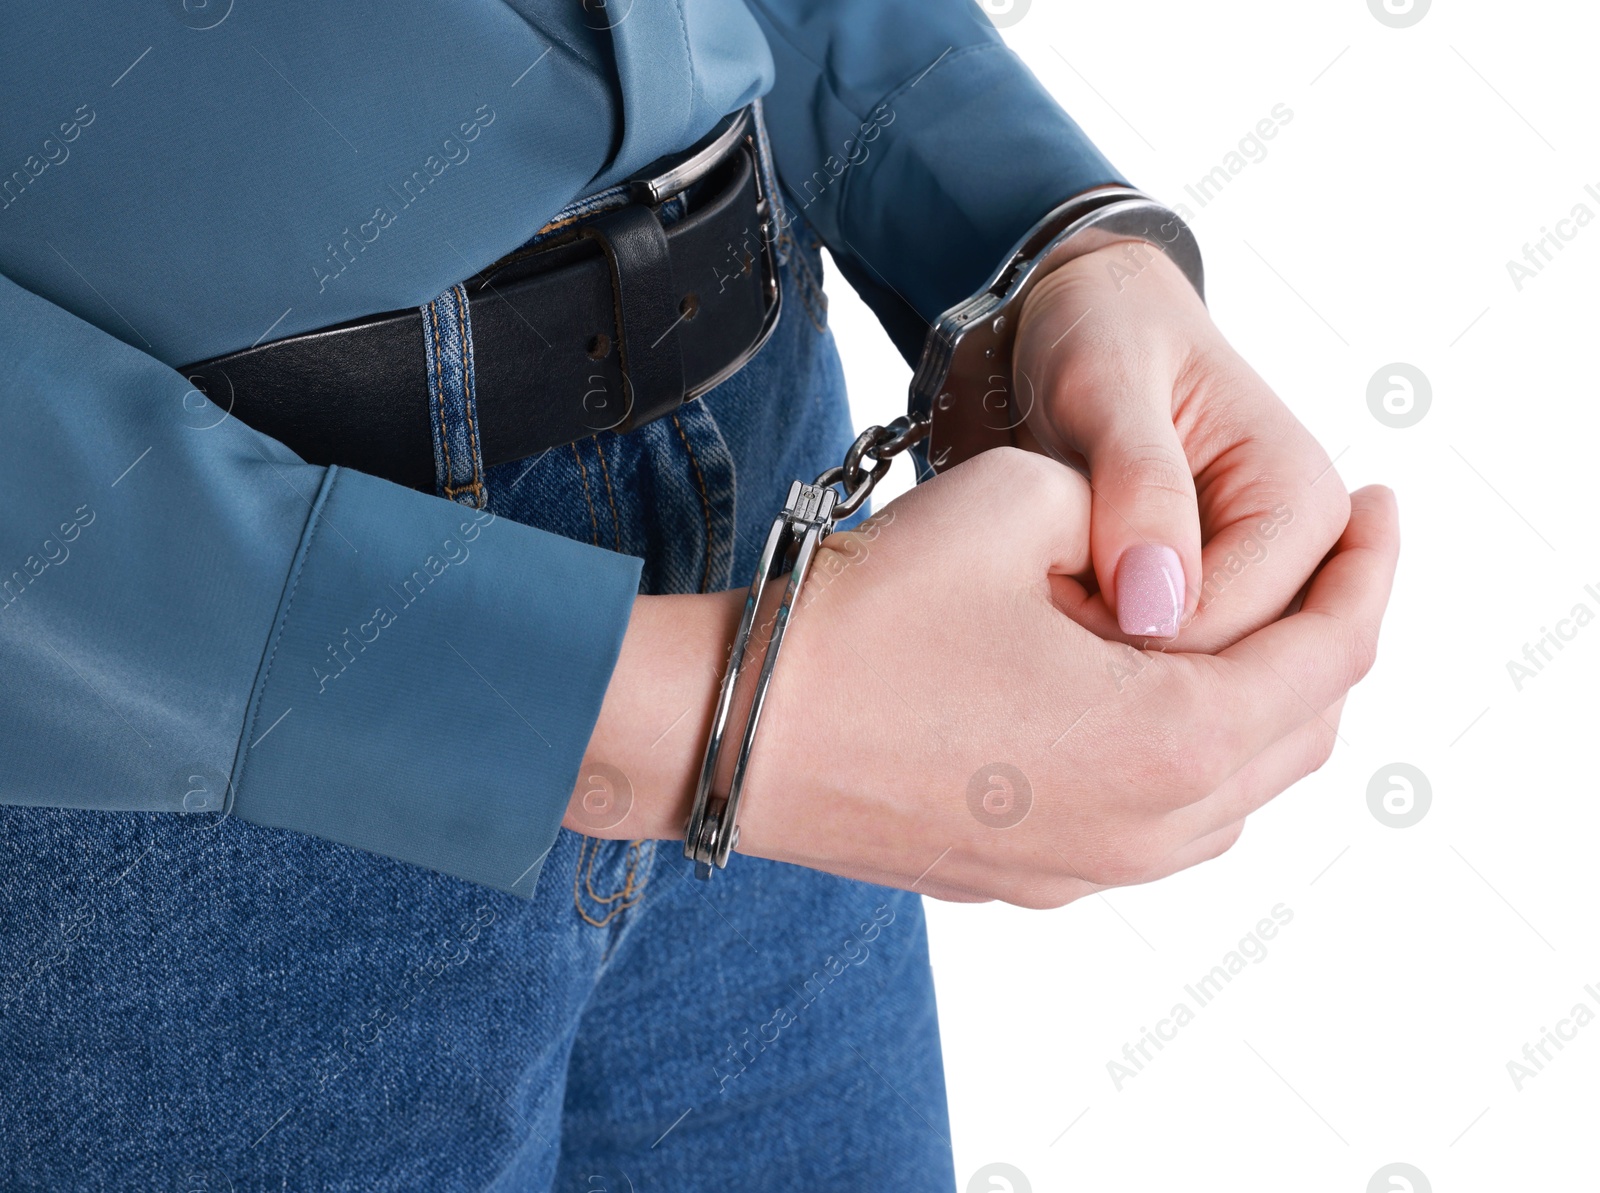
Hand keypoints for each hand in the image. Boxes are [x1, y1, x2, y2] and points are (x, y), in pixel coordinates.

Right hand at [575, 448, 1398, 907]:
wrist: (733, 725)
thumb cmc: (868, 615)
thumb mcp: (1025, 500)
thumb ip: (1129, 512)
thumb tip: (1151, 549)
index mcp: (1173, 739)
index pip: (1329, 653)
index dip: (1370, 569)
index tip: (1383, 510)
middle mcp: (1149, 829)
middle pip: (1298, 733)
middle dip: (1328, 636)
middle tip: (1334, 561)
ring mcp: (1087, 870)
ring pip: (1232, 793)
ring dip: (1258, 705)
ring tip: (1238, 624)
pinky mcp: (1029, 880)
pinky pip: (1154, 823)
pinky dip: (1184, 756)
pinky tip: (1146, 695)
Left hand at [1011, 241, 1350, 650]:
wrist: (1084, 321)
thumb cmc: (1103, 333)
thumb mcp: (1106, 384)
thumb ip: (1137, 484)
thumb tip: (1159, 604)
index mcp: (1303, 501)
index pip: (1224, 629)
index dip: (1121, 624)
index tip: (1043, 577)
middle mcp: (1303, 557)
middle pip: (1215, 674)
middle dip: (1114, 644)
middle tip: (1036, 580)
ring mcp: (1262, 588)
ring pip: (1191, 686)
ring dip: (1106, 654)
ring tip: (1048, 579)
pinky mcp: (1216, 604)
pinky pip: (1168, 673)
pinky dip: (1106, 652)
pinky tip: (1060, 599)